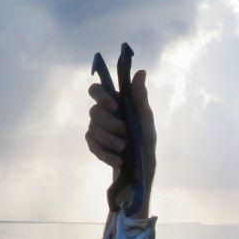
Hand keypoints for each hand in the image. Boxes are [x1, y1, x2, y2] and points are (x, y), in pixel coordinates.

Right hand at [86, 68, 156, 211]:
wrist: (141, 167)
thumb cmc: (144, 138)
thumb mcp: (145, 119)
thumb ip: (140, 97)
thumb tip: (141, 72)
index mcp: (113, 102)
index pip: (96, 90)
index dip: (101, 96)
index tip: (113, 106)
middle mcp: (102, 113)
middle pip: (94, 111)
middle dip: (109, 123)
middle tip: (124, 131)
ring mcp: (95, 129)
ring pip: (93, 130)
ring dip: (108, 140)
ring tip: (123, 149)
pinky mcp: (93, 145)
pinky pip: (93, 146)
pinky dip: (106, 154)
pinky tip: (118, 160)